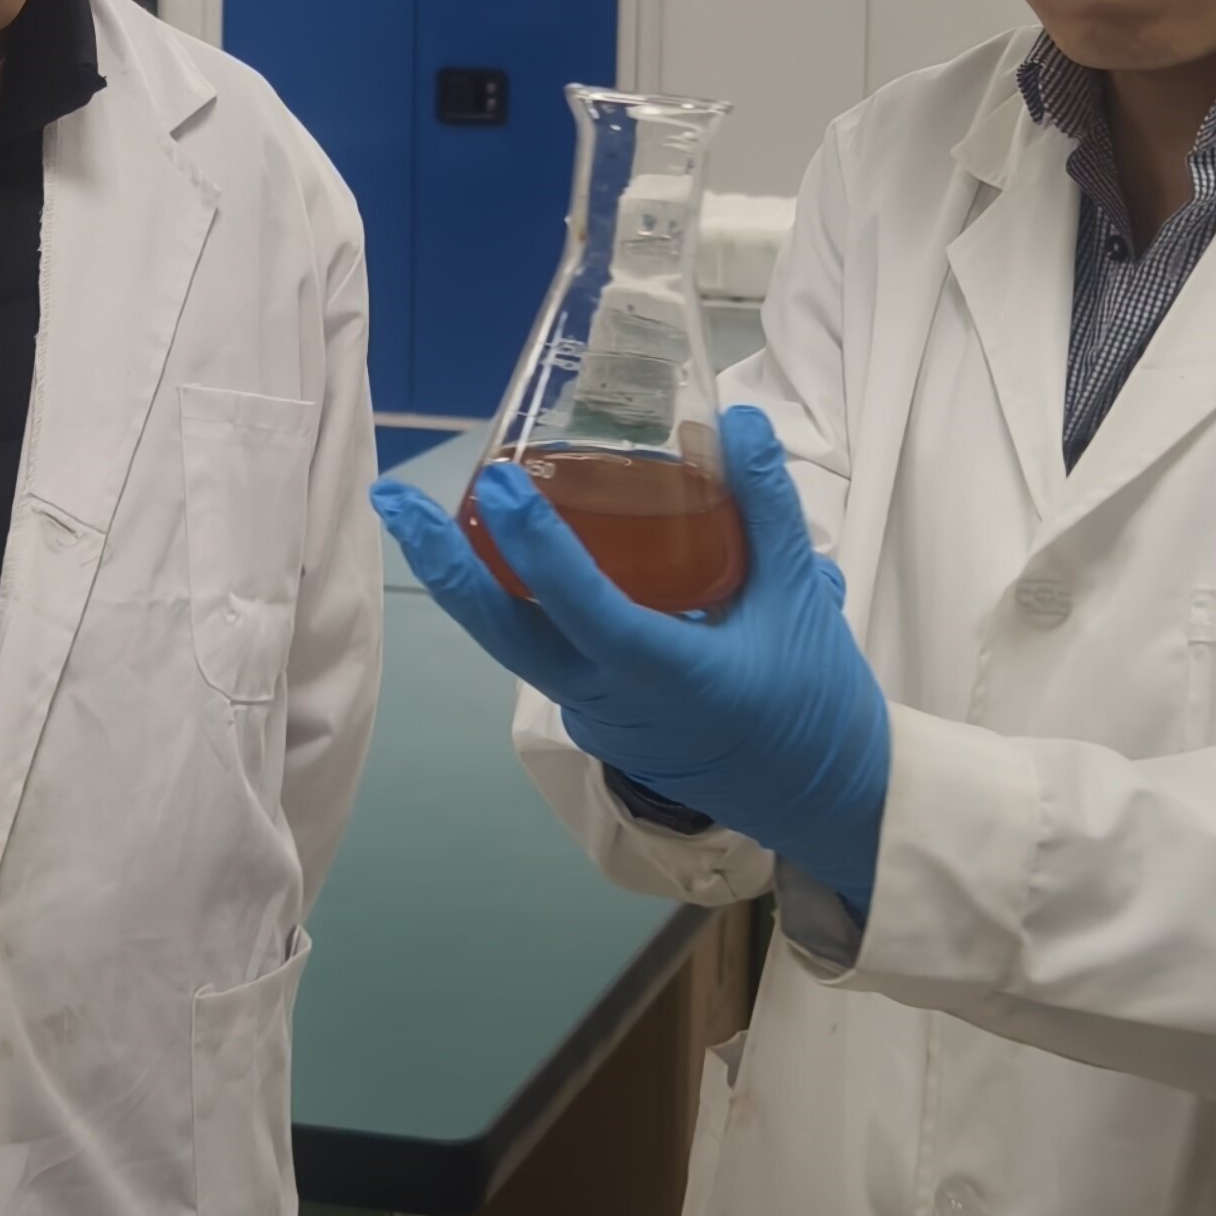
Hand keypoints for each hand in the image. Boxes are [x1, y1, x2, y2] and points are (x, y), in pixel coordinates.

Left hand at [375, 406, 891, 913]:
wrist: (821, 798)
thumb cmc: (813, 699)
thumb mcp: (800, 598)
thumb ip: (766, 506)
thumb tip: (734, 418)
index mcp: (669, 677)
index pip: (589, 611)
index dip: (541, 550)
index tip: (500, 487)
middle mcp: (612, 701)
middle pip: (508, 636)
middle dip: (446, 568)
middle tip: (394, 502)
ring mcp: (595, 715)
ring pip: (515, 645)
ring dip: (468, 583)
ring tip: (424, 518)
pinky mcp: (594, 716)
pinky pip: (541, 652)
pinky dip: (512, 603)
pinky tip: (500, 555)